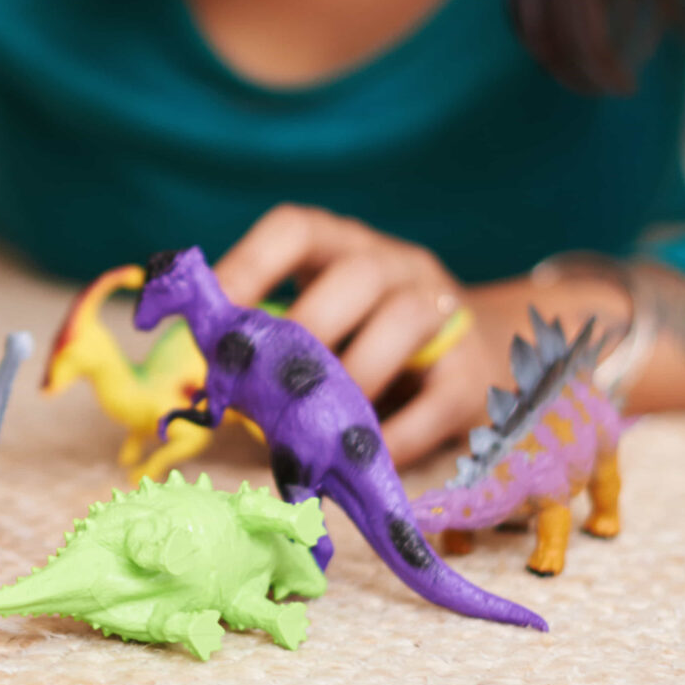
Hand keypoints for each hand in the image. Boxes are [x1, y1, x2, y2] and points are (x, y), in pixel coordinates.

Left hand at [211, 204, 500, 466]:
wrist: (479, 354)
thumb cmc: (365, 341)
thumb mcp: (321, 322)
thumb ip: (273, 343)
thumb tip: (206, 391)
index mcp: (341, 245)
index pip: (296, 228)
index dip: (249, 263)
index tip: (214, 312)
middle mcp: (396, 264)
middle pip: (355, 274)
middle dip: (306, 329)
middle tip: (268, 382)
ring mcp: (443, 311)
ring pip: (404, 322)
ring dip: (354, 378)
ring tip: (319, 424)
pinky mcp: (473, 373)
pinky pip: (436, 401)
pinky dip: (394, 435)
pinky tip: (360, 456)